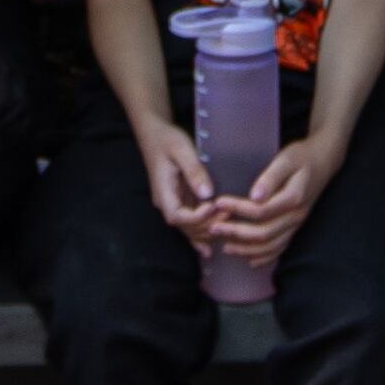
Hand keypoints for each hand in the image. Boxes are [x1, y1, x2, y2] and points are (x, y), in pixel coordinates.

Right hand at [135, 120, 222, 245]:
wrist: (154, 134)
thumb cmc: (167, 140)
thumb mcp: (181, 150)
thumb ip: (194, 171)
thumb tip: (208, 194)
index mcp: (164, 192)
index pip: (178, 216)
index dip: (197, 217)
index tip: (214, 206)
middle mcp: (166, 203)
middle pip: (185, 227)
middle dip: (207, 225)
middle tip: (229, 214)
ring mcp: (173, 204)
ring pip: (188, 229)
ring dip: (207, 230)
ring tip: (229, 226)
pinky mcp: (180, 202)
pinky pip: (189, 223)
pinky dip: (199, 235)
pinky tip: (209, 250)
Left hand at [202, 134, 330, 264]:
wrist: (322, 162)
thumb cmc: (302, 157)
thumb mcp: (287, 159)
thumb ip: (271, 177)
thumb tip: (254, 196)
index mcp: (293, 199)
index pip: (261, 211)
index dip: (237, 209)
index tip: (218, 203)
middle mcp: (295, 216)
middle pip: (264, 233)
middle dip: (236, 233)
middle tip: (213, 228)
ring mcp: (296, 224)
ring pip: (271, 246)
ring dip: (247, 249)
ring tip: (225, 247)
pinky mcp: (294, 228)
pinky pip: (280, 248)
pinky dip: (264, 257)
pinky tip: (249, 260)